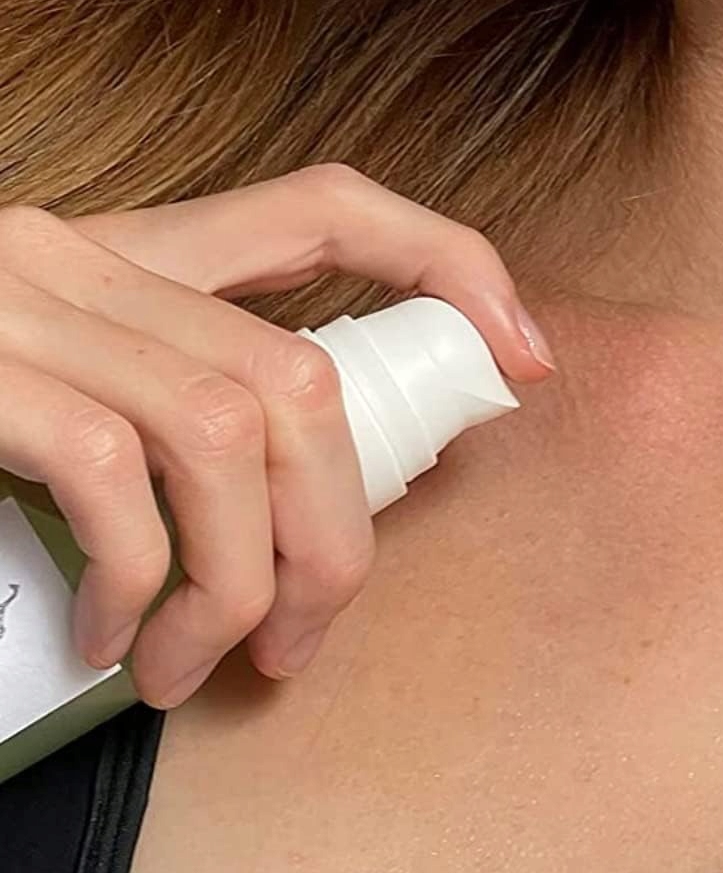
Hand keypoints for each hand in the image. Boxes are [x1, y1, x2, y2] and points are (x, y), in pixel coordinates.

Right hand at [0, 167, 553, 706]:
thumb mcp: (65, 392)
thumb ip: (175, 422)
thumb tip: (301, 530)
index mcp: (133, 255)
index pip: (328, 204)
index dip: (448, 264)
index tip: (522, 359)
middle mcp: (87, 253)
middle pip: (306, 380)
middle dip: (340, 540)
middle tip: (301, 644)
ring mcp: (26, 299)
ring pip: (233, 433)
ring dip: (242, 583)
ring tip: (199, 667)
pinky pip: (116, 473)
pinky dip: (142, 579)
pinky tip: (120, 639)